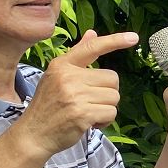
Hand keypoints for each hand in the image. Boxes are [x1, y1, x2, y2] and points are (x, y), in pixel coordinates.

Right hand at [15, 31, 136, 159]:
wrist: (33, 134)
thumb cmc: (49, 105)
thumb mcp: (57, 76)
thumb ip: (78, 55)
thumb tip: (93, 33)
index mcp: (62, 65)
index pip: (92, 47)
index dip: (115, 41)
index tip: (133, 37)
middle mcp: (68, 77)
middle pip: (113, 79)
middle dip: (107, 93)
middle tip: (88, 102)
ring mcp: (75, 95)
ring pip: (114, 97)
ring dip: (105, 108)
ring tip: (86, 112)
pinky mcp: (82, 114)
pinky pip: (111, 113)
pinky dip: (105, 121)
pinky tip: (89, 123)